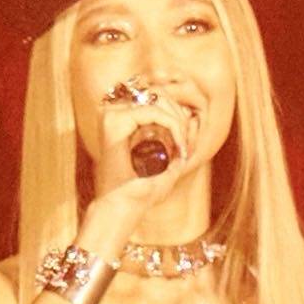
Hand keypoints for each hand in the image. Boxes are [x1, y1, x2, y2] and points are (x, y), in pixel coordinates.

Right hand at [79, 87, 212, 251]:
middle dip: (181, 117)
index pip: (157, 97)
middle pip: (159, 93)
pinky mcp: (113, 121)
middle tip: (186, 147)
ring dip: (179, 123)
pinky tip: (178, 149)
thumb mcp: (168, 161)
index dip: (177, 115)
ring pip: (158, 99)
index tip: (184, 146)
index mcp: (122, 117)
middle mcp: (113, 111)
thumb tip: (192, 114)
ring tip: (182, 149)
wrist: (121, 210)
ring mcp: (110, 114)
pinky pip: (153, 111)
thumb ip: (179, 138)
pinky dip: (172, 127)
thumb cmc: (141, 192)